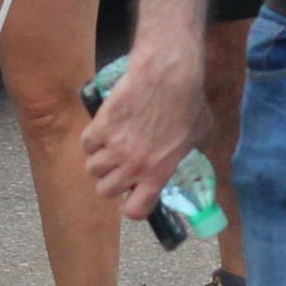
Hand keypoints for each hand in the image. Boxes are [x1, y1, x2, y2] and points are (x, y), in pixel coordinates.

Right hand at [82, 46, 211, 220]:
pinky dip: (92, 140)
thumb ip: (189, 151)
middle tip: (118, 170)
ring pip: (92, 168)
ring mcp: (114, 147)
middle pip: (105, 190)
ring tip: (109, 149)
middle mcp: (133, 166)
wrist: (167, 76)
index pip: (135, 210)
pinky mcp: (100, 126)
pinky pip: (86, 144)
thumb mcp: (199, 135)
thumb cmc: (188, 103)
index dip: (131, 207)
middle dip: (111, 182)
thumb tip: (187, 152)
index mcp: (158, 173)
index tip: (132, 197)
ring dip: (99, 161)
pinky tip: (103, 131)